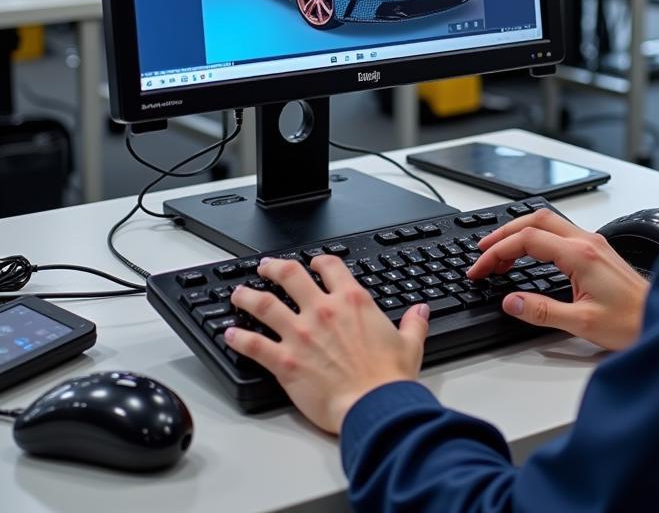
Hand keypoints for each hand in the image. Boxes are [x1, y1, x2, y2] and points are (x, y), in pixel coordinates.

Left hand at [226, 256, 428, 434]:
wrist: (374, 406)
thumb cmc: (389, 378)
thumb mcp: (409, 344)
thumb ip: (413, 323)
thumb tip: (420, 311)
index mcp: (352, 302)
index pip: (331, 267)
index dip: (320, 261)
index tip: (314, 263)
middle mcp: (322, 311)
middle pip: (290, 276)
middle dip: (274, 268)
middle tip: (265, 267)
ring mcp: (300, 335)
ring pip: (265, 305)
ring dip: (248, 297)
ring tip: (238, 294)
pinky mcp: (285, 362)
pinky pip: (254, 345)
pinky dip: (238, 339)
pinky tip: (229, 334)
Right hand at [467, 209, 648, 350]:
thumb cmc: (632, 322)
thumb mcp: (582, 323)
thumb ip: (542, 312)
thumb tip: (511, 301)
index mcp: (580, 255)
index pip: (528, 240)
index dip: (498, 252)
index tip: (480, 268)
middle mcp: (587, 242)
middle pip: (535, 220)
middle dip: (504, 234)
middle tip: (483, 253)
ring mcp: (593, 244)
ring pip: (548, 222)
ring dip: (520, 232)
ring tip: (500, 253)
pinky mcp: (597, 251)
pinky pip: (559, 232)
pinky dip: (536, 238)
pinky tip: (529, 254)